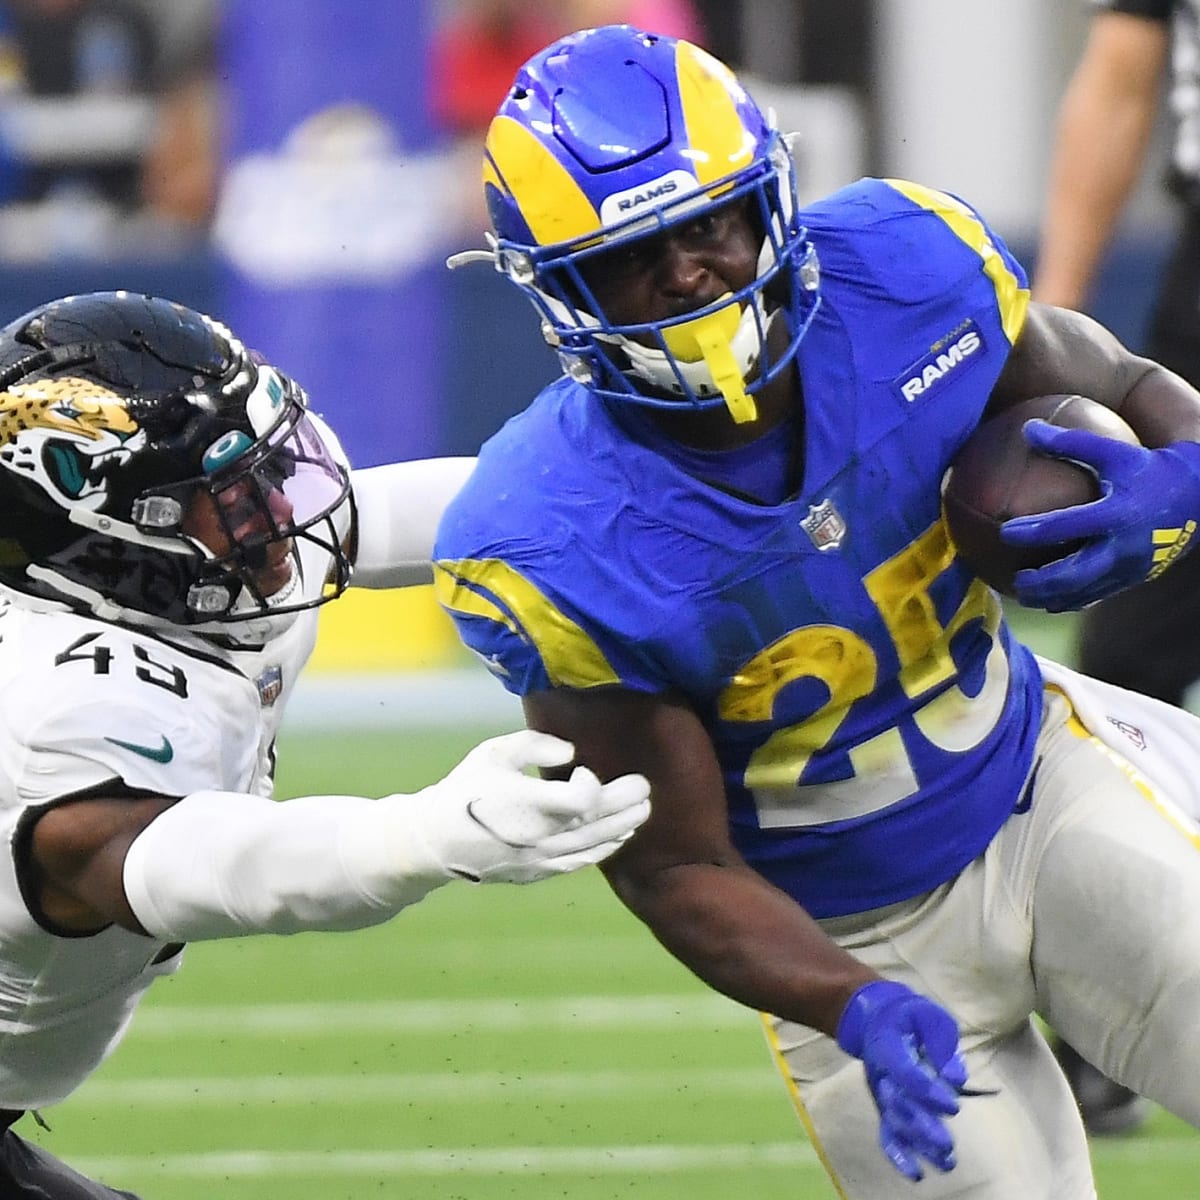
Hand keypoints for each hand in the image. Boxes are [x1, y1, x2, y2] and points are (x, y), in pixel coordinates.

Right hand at [408, 730, 650, 883]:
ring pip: (592, 846)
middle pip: (596, 822)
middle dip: (624, 803)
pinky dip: (603, 850)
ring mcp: (539, 860)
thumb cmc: (465, 789)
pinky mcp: (537, 873)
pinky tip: (620, 837)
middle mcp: (538, 837)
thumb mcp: (493, 753)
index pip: (580, 800)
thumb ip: (535, 744)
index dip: (592, 784)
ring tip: (643, 809)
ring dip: (622, 826)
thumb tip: (571, 753)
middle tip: (644, 786)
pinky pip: (579, 863)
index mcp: (527, 805)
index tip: (584, 769)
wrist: (435, 841)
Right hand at [836, 980, 967, 1181]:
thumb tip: (956, 1080)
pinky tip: (917, 1175)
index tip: (954, 1105)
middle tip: (947, 1147)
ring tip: (946, 1163)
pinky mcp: (885, 1106)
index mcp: (888, 1046)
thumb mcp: (928, 1015)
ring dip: (919, 1146)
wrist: (872, 1018)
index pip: (906, 1073)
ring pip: (896, 1124)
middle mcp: (881, 1074)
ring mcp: (881, 1093)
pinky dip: (898, 1155)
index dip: (928, 1091)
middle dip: (923, 1127)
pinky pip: (887, 1133)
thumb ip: (942, 1044)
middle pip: (900, 1105)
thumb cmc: (906, 1015)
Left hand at [1001, 422, 1199, 610]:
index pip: (1068, 525)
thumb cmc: (1150, 470)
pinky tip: (1050, 601)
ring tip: (1025, 597)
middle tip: (1016, 581)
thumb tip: (1027, 428)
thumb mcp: (1114, 453)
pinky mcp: (1135, 577)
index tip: (1005, 532)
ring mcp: (1131, 566)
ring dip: (1054, 598)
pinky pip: (1099, 595)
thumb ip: (1070, 442)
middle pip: (1076, 573)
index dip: (1034, 530)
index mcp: (1117, 513)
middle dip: (1043, 582)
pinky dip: (1073, 600)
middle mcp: (1124, 545)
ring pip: (1086, 592)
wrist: (1199, 497)